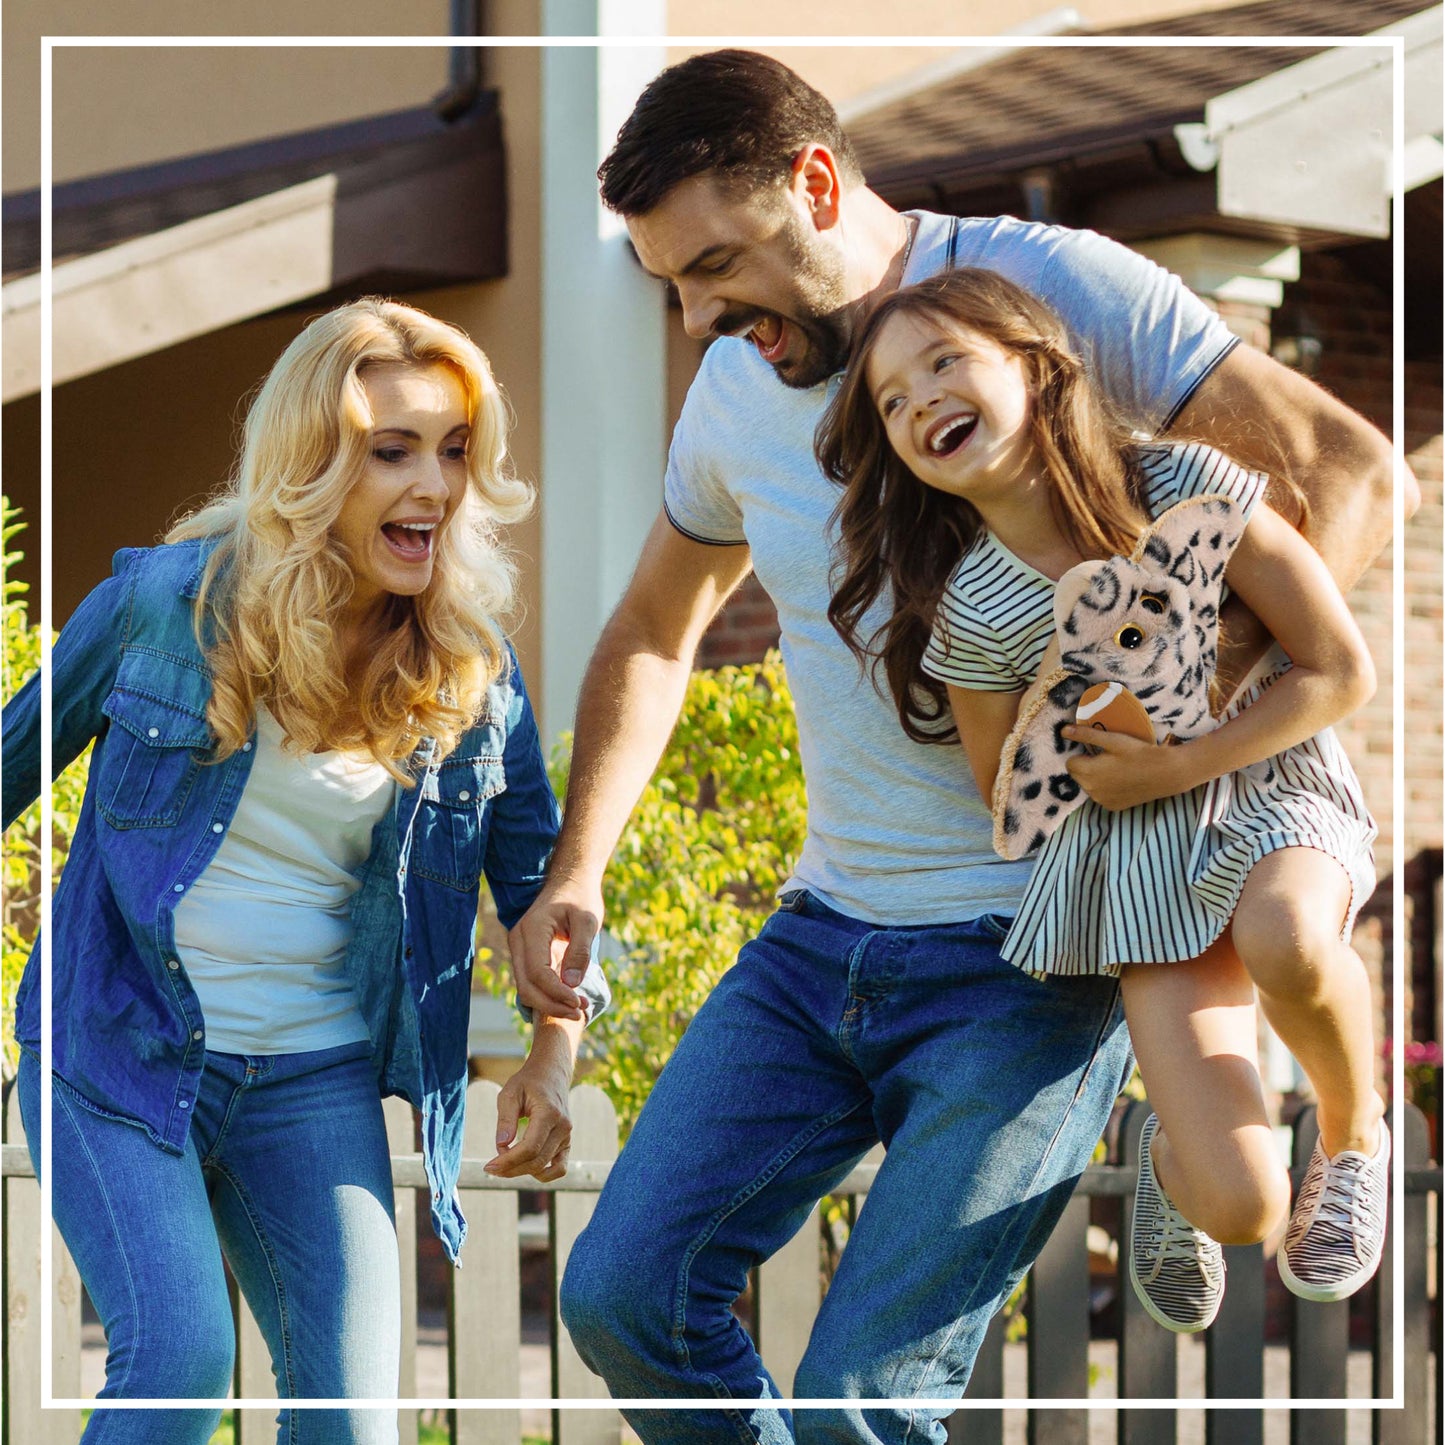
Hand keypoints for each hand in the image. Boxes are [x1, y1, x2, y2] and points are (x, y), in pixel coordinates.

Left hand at [485, 1031, 574, 1181]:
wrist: (551, 1074)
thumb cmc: (528, 1082)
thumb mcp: (510, 1093)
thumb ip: (505, 1119)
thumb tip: (501, 1146)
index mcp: (550, 1113)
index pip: (530, 1148)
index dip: (508, 1161)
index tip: (489, 1165)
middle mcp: (563, 1127)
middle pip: (537, 1161)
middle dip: (511, 1169)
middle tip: (490, 1168)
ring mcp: (567, 1136)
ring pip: (545, 1167)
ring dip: (522, 1172)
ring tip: (504, 1165)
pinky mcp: (566, 1143)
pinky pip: (559, 1168)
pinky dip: (542, 1174)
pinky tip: (524, 1167)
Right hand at [507, 882, 603, 1021]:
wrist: (569, 881)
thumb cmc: (580, 897)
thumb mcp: (588, 919)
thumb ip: (580, 951)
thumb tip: (571, 985)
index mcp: (532, 929)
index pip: (538, 973)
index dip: (557, 993)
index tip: (579, 1003)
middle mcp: (518, 940)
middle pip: (526, 986)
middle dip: (552, 1005)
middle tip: (580, 1012)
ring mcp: (519, 948)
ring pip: (525, 988)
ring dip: (550, 1004)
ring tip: (578, 1008)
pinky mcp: (525, 955)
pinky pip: (530, 982)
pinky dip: (547, 996)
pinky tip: (569, 1000)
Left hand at [1060, 727, 1191, 810]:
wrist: (1165, 773)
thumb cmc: (1138, 752)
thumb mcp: (1112, 740)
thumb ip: (1085, 735)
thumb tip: (1063, 731)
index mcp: (1087, 772)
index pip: (1070, 762)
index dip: (1082, 755)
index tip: (1097, 751)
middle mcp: (1091, 790)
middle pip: (1077, 775)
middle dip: (1087, 766)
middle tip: (1108, 758)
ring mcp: (1101, 801)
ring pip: (1088, 786)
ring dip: (1095, 778)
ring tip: (1116, 768)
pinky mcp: (1112, 807)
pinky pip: (1101, 796)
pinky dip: (1106, 789)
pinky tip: (1122, 780)